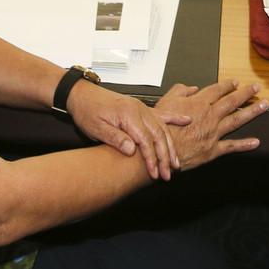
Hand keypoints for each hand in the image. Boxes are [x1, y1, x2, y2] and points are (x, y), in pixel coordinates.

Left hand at [67, 82, 191, 179]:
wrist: (82, 95)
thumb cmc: (87, 110)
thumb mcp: (96, 128)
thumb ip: (116, 138)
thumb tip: (132, 150)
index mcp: (128, 114)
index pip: (145, 140)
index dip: (151, 158)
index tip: (154, 173)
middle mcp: (139, 110)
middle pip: (158, 136)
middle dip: (165, 157)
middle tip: (168, 173)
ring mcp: (141, 108)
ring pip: (162, 128)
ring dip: (170, 146)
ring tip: (177, 162)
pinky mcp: (141, 108)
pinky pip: (161, 114)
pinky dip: (174, 119)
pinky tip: (186, 120)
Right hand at [156, 79, 266, 170]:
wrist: (160, 150)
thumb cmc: (161, 128)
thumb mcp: (166, 102)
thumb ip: (180, 91)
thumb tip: (192, 88)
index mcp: (198, 104)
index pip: (217, 91)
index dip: (227, 85)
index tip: (236, 82)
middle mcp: (209, 116)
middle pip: (231, 102)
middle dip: (245, 94)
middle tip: (256, 88)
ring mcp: (213, 133)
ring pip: (236, 120)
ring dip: (252, 112)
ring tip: (264, 106)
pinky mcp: (212, 149)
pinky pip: (231, 146)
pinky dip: (244, 144)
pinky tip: (255, 142)